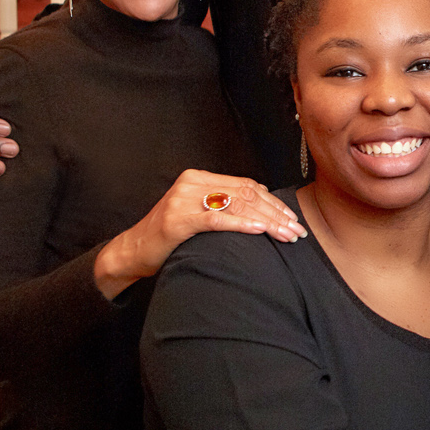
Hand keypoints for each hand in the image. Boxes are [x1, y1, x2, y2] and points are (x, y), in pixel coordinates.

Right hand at [93, 170, 306, 298]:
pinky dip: (241, 224)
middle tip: (297, 231)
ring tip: (286, 235)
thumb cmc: (170, 238)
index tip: (293, 219)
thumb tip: (263, 210)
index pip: (246, 186)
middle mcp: (192, 183)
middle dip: (276, 214)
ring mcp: (184, 199)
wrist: (132, 251)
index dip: (273, 203)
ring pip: (236, 204)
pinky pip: (216, 219)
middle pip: (245, 194)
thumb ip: (224, 207)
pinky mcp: (178, 218)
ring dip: (267, 221)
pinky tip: (259, 230)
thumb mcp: (199, 215)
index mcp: (200, 178)